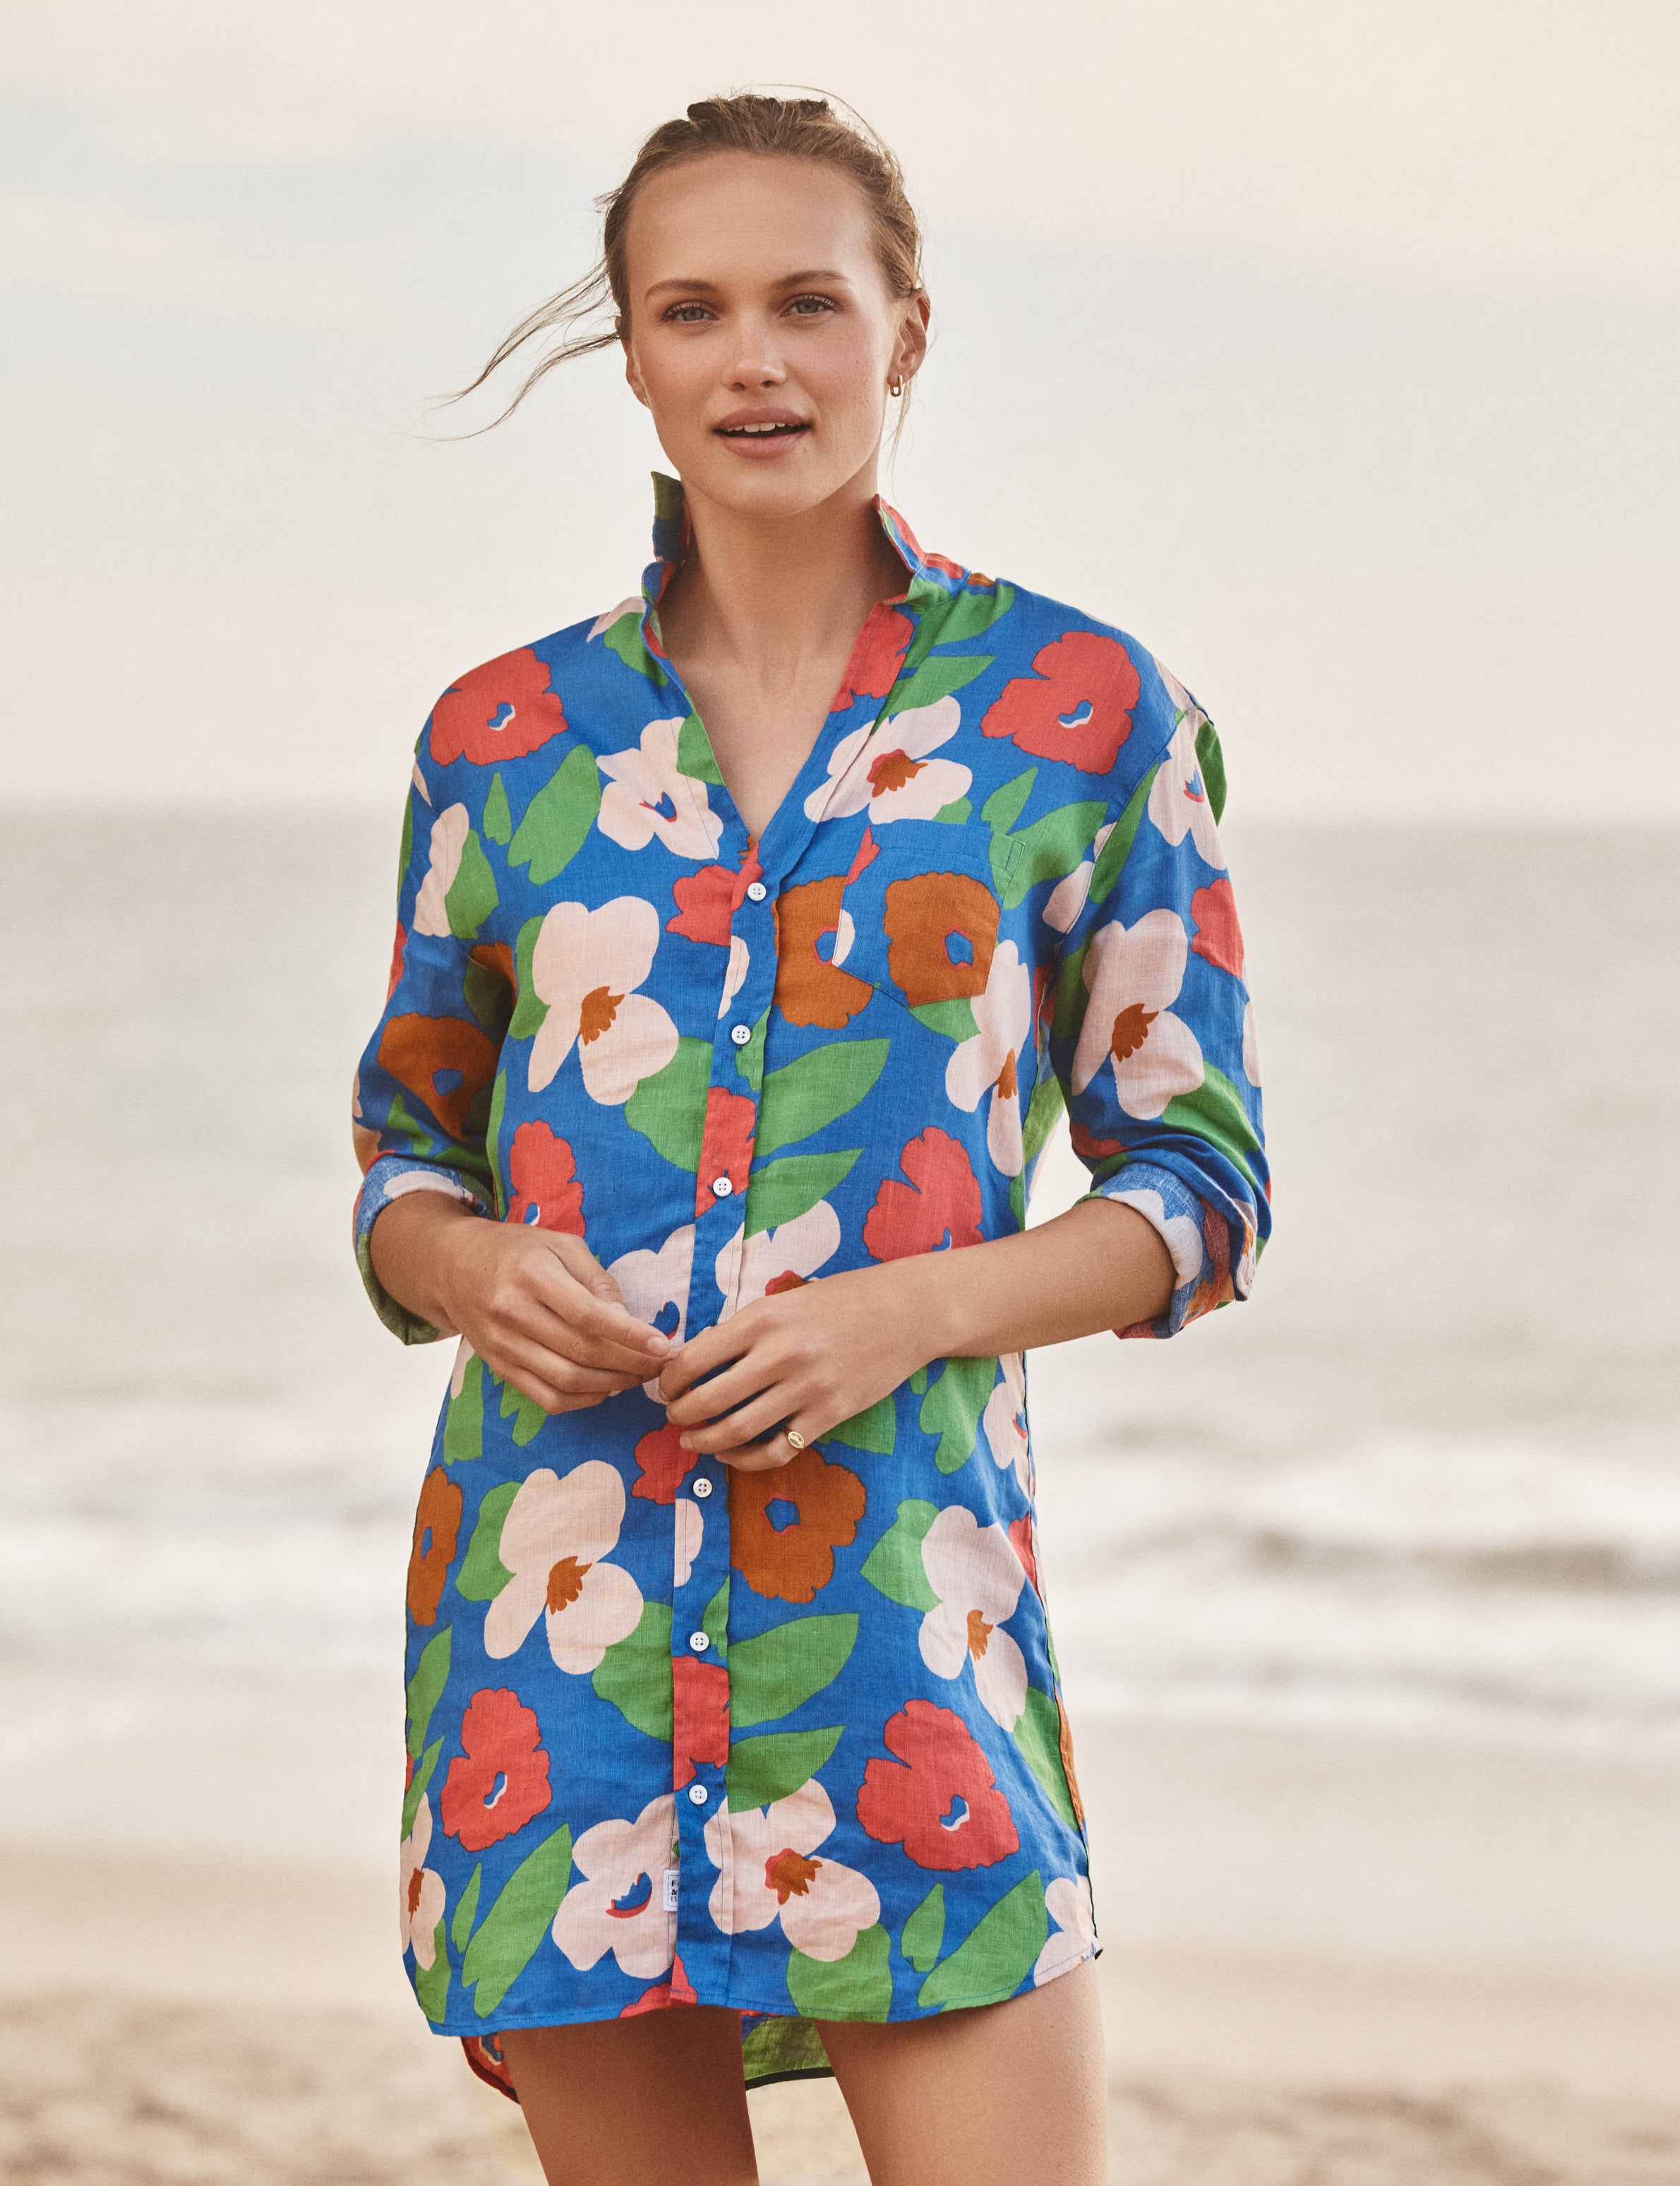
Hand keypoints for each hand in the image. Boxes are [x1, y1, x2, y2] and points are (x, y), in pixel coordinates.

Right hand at [425, 1212, 669, 1415]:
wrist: (451, 1267)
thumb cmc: (515, 1250)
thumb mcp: (559, 1244)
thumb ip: (596, 1278)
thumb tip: (628, 1318)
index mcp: (531, 1274)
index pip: (587, 1315)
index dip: (628, 1335)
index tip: (661, 1345)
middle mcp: (512, 1313)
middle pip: (581, 1352)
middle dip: (630, 1364)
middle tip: (660, 1364)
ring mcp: (502, 1345)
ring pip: (566, 1380)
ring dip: (611, 1385)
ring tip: (638, 1376)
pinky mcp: (499, 1367)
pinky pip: (546, 1397)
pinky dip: (582, 1400)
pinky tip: (605, 1388)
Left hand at [657, 1262, 930, 1471]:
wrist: (906, 1312)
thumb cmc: (841, 1301)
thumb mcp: (785, 1301)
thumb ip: (743, 1329)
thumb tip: (693, 1358)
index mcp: (762, 1319)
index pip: (693, 1359)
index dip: (668, 1380)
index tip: (665, 1386)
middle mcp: (780, 1354)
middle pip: (708, 1400)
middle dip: (679, 1414)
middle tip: (674, 1416)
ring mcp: (806, 1389)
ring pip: (736, 1431)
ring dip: (704, 1441)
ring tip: (693, 1440)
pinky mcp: (829, 1415)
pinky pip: (776, 1450)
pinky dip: (746, 1460)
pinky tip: (732, 1455)